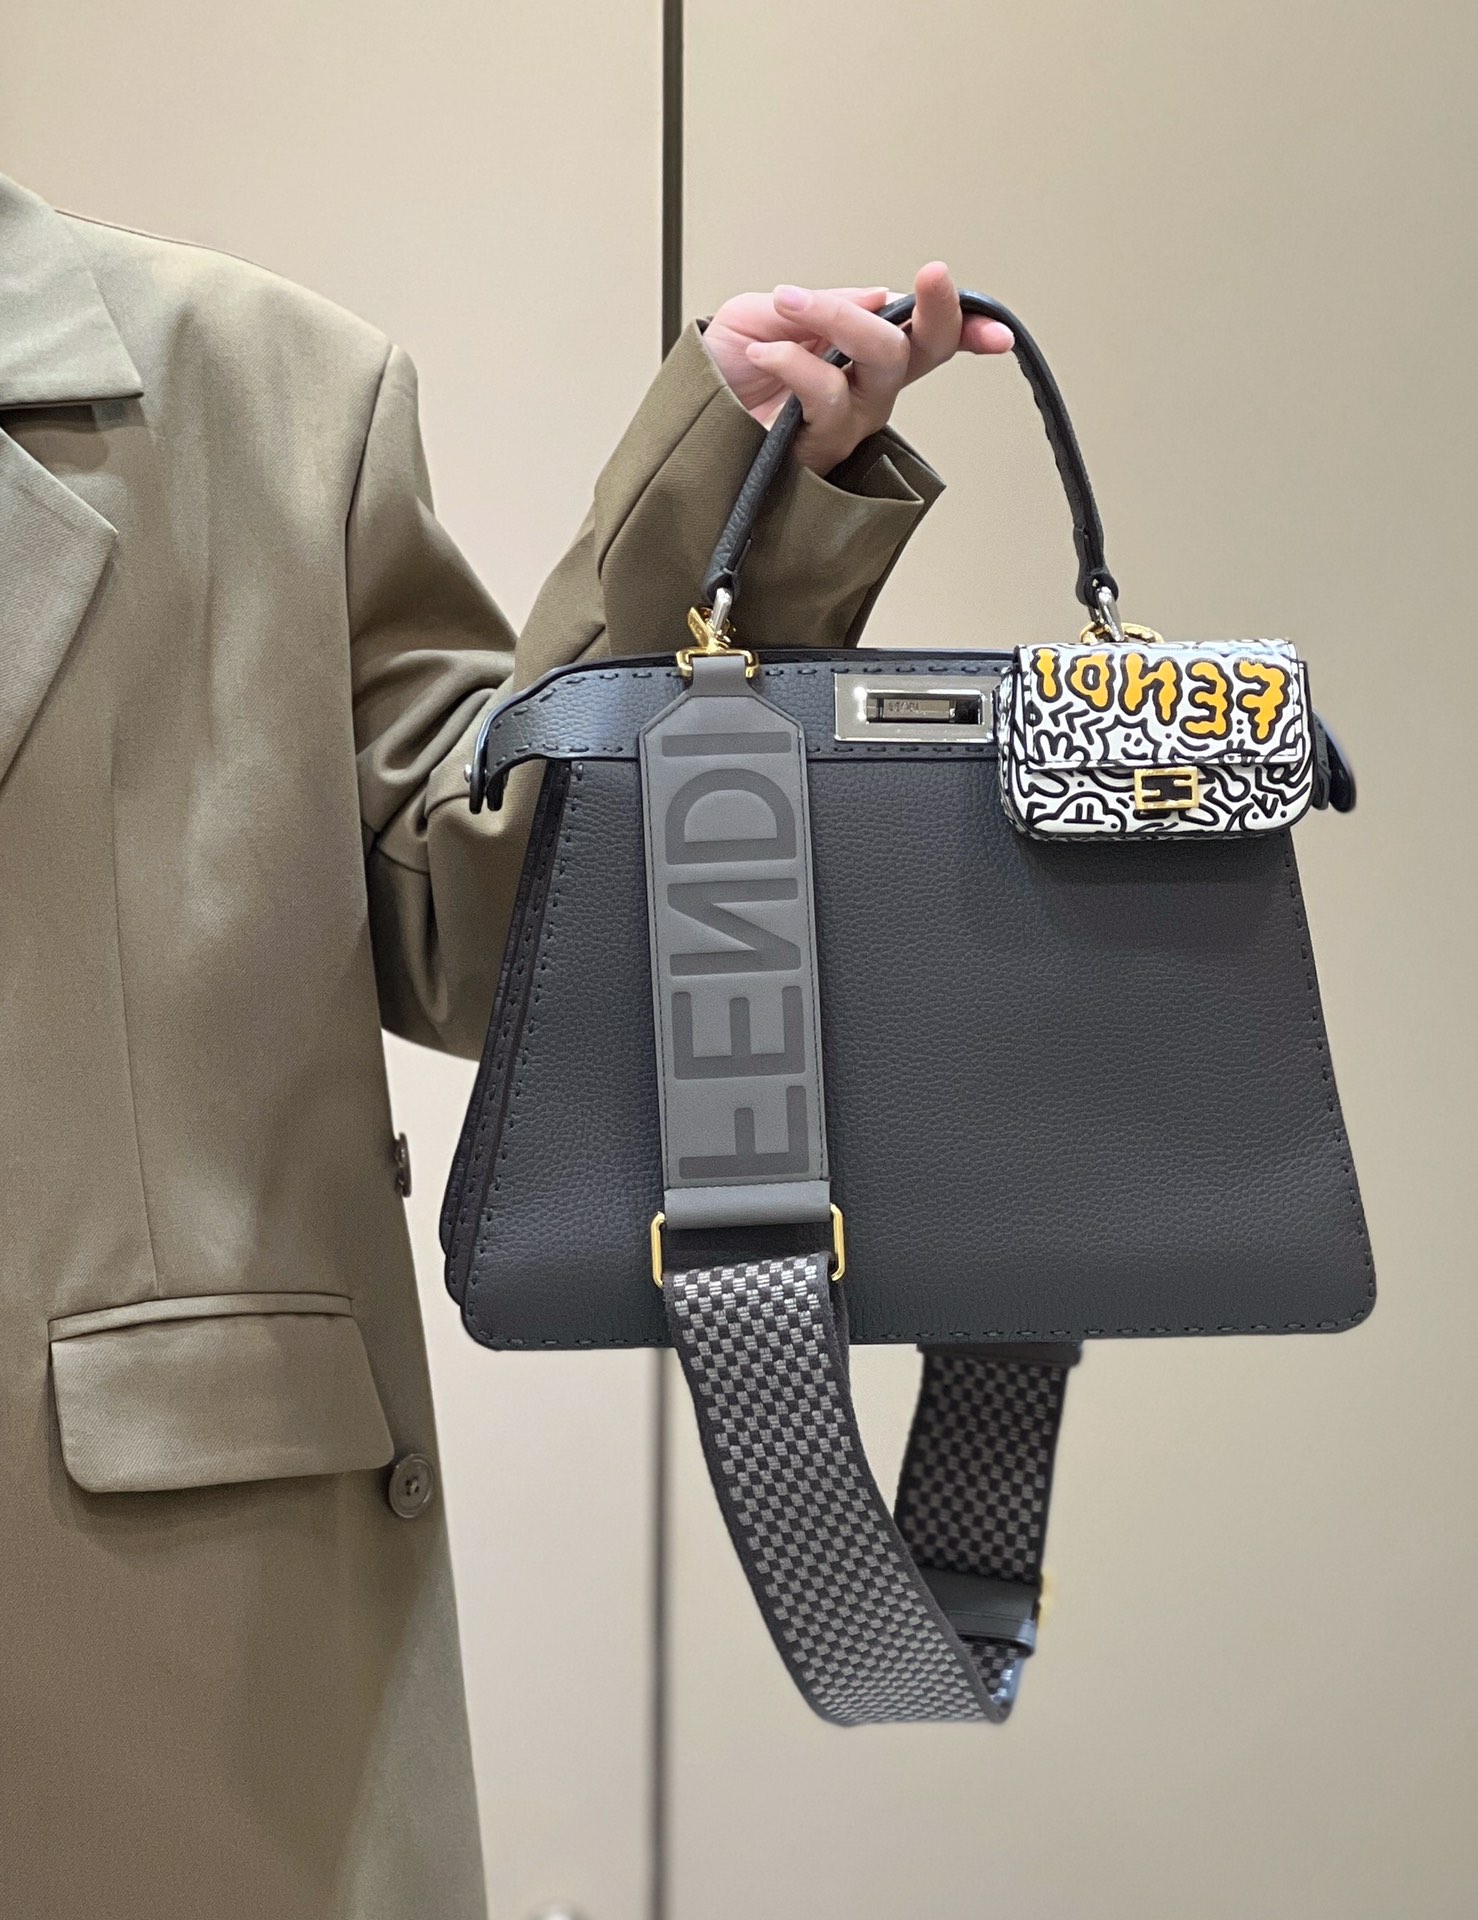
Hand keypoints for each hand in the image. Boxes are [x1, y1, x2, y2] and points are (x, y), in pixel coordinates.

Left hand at [700, 261, 1013, 475]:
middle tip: (926, 278)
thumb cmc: (720, 375)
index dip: (966, 331)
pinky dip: (798, 364)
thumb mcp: (766, 311)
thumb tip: (877, 296)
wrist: (678, 422)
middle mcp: (861, 393)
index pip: (924, 340)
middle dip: (929, 313)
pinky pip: (828, 399)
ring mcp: (842, 425)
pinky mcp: (816, 452)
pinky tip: (766, 352)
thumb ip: (823, 304)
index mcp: (858, 355)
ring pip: (877, 369)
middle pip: (916, 353)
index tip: (996, 329)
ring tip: (790, 306)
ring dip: (838, 322)